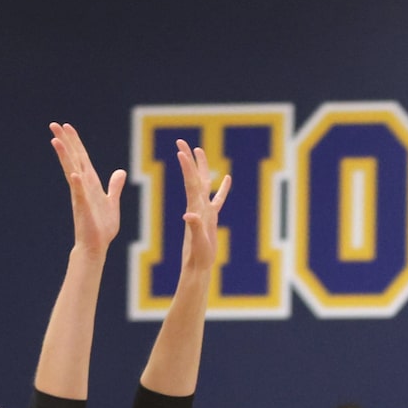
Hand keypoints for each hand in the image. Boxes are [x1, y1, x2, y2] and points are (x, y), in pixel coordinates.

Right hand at [49, 121, 124, 255]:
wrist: (97, 246)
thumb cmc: (102, 227)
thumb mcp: (112, 202)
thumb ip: (115, 187)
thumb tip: (121, 172)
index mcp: (90, 183)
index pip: (82, 157)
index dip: (75, 142)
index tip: (67, 126)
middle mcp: (83, 186)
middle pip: (73, 159)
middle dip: (65, 142)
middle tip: (54, 124)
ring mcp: (81, 196)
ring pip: (72, 171)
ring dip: (64, 156)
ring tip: (55, 140)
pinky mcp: (83, 208)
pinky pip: (80, 194)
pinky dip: (78, 184)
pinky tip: (74, 174)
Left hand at [172, 139, 231, 271]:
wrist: (198, 266)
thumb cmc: (198, 256)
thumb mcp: (198, 242)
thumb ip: (195, 228)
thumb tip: (188, 215)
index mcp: (196, 209)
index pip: (191, 183)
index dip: (187, 167)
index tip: (181, 151)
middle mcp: (198, 206)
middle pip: (194, 177)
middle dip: (189, 160)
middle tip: (182, 141)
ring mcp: (205, 211)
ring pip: (204, 183)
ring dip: (202, 167)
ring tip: (200, 150)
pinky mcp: (211, 218)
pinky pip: (218, 199)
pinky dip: (222, 188)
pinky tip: (226, 179)